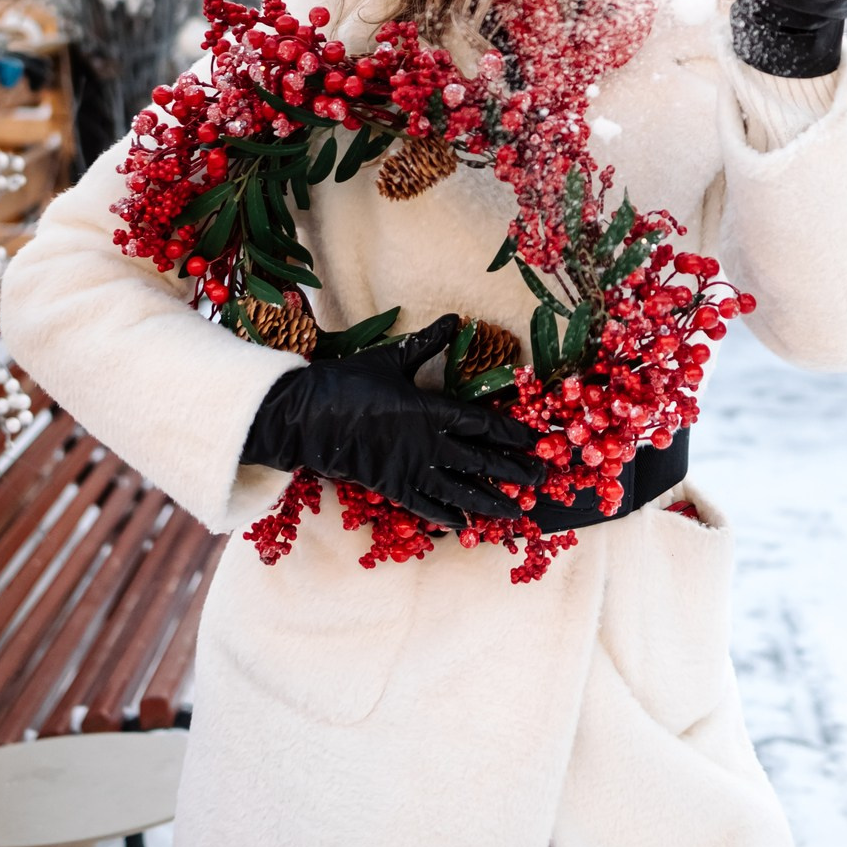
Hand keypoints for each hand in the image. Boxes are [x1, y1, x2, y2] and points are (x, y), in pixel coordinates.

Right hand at [240, 313, 543, 526]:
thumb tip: (455, 319)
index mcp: (430, 409)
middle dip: (512, 471)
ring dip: (488, 502)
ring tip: (515, 514)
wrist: (305, 416)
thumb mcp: (392, 358)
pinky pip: (425, 507)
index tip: (534, 441)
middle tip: (541, 481)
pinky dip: (446, 517)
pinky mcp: (390, 487)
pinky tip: (464, 526)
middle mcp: (427, 443)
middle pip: (479, 461)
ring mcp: (410, 469)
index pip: (482, 424)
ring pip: (459, 491)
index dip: (510, 434)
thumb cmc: (348, 382)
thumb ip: (427, 344)